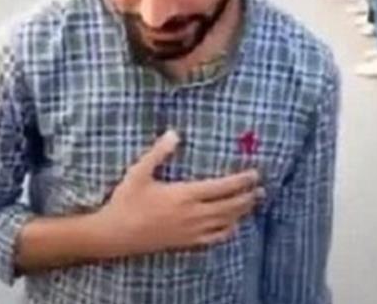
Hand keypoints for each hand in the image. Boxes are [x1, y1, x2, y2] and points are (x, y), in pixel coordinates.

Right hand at [94, 131, 263, 255]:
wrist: (115, 235)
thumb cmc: (126, 202)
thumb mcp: (139, 173)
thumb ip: (158, 152)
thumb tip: (174, 133)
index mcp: (184, 195)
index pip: (222, 187)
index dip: (241, 181)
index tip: (255, 174)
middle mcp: (193, 215)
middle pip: (230, 206)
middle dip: (248, 196)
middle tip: (261, 188)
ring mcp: (192, 231)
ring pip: (226, 222)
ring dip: (242, 212)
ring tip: (253, 203)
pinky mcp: (187, 243)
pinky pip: (215, 238)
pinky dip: (228, 230)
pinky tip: (232, 225)